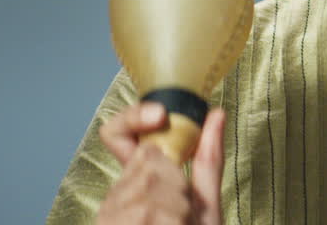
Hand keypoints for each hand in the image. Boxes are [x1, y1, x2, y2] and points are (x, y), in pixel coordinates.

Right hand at [96, 102, 226, 224]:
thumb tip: (217, 113)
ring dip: (179, 212)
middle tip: (181, 217)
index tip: (160, 114)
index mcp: (136, 182)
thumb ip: (207, 162)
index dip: (133, 117)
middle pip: (147, 159)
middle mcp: (117, 196)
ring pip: (151, 186)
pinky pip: (148, 211)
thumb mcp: (204, 202)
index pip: (118, 134)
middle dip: (177, 184)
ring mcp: (110, 214)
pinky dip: (172, 224)